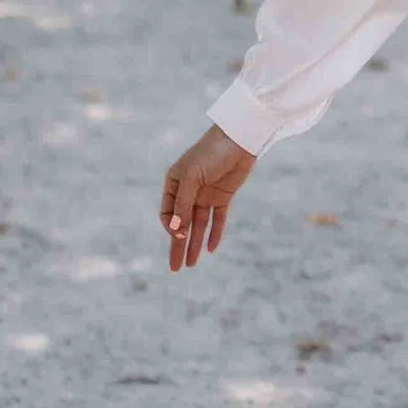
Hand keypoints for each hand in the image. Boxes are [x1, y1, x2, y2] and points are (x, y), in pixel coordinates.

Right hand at [161, 126, 254, 270]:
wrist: (240, 138)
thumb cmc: (211, 153)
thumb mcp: (193, 178)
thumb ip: (184, 205)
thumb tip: (174, 231)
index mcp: (174, 183)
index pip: (167, 213)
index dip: (170, 227)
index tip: (177, 236)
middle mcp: (188, 190)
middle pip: (180, 224)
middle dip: (178, 246)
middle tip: (175, 269)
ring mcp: (205, 194)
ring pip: (198, 225)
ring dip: (195, 244)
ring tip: (191, 265)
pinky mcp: (223, 196)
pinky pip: (217, 219)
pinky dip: (214, 233)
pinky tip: (211, 249)